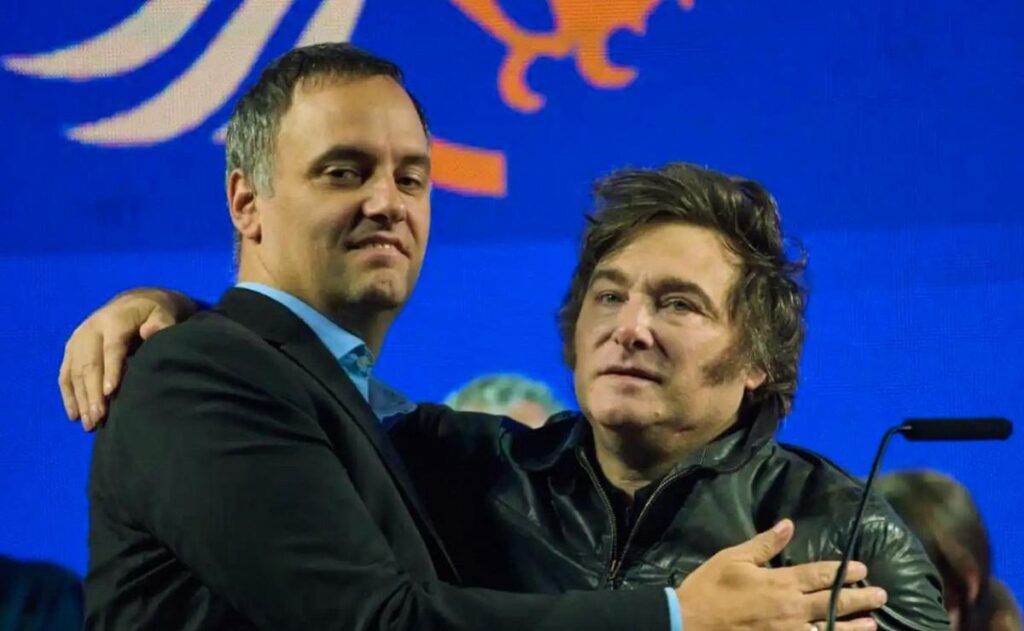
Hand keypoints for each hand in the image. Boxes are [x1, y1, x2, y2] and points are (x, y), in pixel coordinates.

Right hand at [58, 288, 195, 429]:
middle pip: (90, 364)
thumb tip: (150, 331)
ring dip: (81, 399)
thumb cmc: (155, 313)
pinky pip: (65, 374)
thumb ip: (161, 323)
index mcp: (114, 320)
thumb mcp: (164, 313)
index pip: (111, 347)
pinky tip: (74, 415)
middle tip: (99, 419)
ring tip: (90, 424)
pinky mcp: (72, 349)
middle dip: (93, 393)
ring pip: (75, 372)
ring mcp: (78, 339)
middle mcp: (91, 329)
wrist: (135, 302)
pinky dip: (69, 395)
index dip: (111, 370)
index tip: (111, 393)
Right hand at [675, 519, 886, 630]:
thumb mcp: (733, 557)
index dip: (843, 571)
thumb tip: (788, 525)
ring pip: (829, 630)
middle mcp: (791, 609)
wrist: (690, 624)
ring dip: (853, 626)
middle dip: (859, 598)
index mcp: (779, 582)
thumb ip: (764, 543)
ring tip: (872, 624)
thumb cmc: (709, 588)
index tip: (862, 568)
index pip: (819, 574)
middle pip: (832, 602)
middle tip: (881, 595)